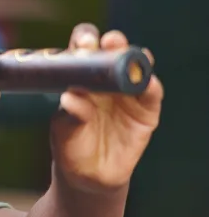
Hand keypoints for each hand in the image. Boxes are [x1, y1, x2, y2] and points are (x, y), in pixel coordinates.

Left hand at [51, 24, 162, 193]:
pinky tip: (147, 82)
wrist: (89, 175)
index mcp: (80, 77)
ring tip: (130, 57)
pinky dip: (150, 86)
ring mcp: (127, 93)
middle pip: (113, 51)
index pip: (84, 50)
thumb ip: (70, 114)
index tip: (82, 45)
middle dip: (112, 42)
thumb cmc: (70, 144)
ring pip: (136, 67)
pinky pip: (151, 94)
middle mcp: (105, 79)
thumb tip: (70, 98)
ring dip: (135, 58)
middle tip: (108, 43)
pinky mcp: (145, 110)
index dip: (84, 41)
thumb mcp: (64, 130)